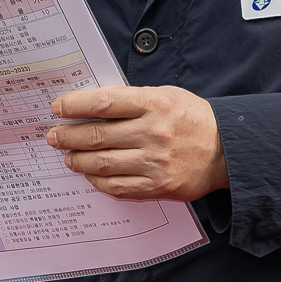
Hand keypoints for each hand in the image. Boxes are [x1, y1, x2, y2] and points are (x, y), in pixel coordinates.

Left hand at [45, 86, 225, 201]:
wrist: (227, 150)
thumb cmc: (192, 118)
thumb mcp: (165, 95)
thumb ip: (132, 100)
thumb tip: (91, 106)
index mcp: (154, 103)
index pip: (104, 102)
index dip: (75, 105)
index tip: (57, 107)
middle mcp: (153, 132)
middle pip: (98, 135)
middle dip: (68, 136)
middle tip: (53, 136)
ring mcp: (155, 162)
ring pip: (103, 163)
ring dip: (78, 160)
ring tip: (67, 157)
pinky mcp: (158, 186)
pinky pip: (118, 186)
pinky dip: (98, 181)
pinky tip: (90, 175)